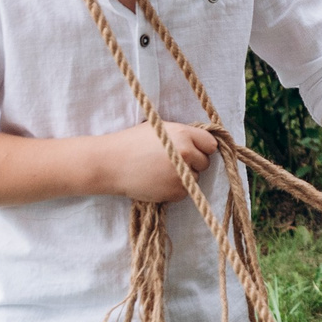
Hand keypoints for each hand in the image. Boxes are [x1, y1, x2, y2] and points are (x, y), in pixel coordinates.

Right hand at [101, 121, 219, 201]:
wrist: (111, 164)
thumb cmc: (132, 142)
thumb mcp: (159, 128)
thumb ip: (183, 134)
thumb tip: (201, 143)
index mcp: (183, 134)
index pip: (210, 144)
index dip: (201, 147)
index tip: (193, 150)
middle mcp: (186, 153)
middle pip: (205, 162)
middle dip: (193, 163)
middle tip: (173, 162)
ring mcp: (181, 174)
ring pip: (196, 178)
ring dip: (184, 177)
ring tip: (162, 172)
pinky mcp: (175, 191)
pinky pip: (185, 192)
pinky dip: (175, 189)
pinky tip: (158, 181)